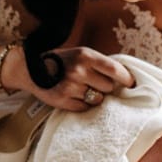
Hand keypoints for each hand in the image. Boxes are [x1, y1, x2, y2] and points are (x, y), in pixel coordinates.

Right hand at [11, 45, 135, 111]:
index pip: (115, 70)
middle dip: (105, 87)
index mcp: (85, 56)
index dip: (126, 79)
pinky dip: (83, 104)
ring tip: (82, 89)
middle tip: (95, 84)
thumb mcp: (80, 54)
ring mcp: (70, 87)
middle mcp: (78, 70)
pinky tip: (74, 96)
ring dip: (94, 97)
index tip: (131, 84)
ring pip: (97, 99)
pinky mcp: (62, 101)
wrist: (30, 69)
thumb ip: (99, 63)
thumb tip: (124, 78)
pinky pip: (84, 108)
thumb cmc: (61, 61)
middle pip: (108, 87)